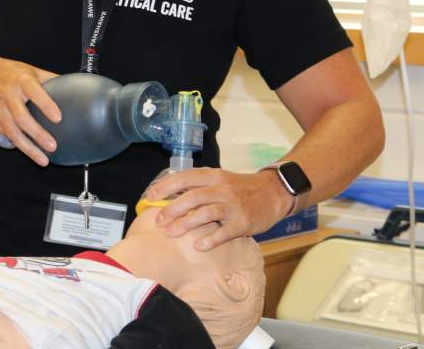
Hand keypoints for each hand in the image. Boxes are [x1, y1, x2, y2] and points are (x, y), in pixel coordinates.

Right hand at [0, 58, 61, 166]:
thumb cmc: (12, 73)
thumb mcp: (31, 70)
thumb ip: (50, 80)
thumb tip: (74, 88)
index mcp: (21, 80)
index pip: (34, 92)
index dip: (45, 105)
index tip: (58, 118)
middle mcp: (8, 94)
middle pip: (21, 117)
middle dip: (37, 134)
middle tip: (52, 146)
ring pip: (12, 131)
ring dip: (28, 148)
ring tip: (43, 160)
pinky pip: (5, 135)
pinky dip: (17, 145)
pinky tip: (30, 152)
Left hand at [145, 167, 293, 250]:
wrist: (273, 193)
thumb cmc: (241, 188)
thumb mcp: (220, 179)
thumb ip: (200, 185)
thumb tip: (170, 195)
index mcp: (214, 176)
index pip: (185, 178)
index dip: (166, 187)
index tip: (150, 196)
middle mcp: (222, 189)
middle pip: (193, 197)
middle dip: (172, 209)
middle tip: (159, 221)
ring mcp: (233, 206)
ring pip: (206, 213)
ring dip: (186, 224)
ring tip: (172, 233)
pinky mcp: (243, 223)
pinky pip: (224, 233)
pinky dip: (210, 240)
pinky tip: (199, 246)